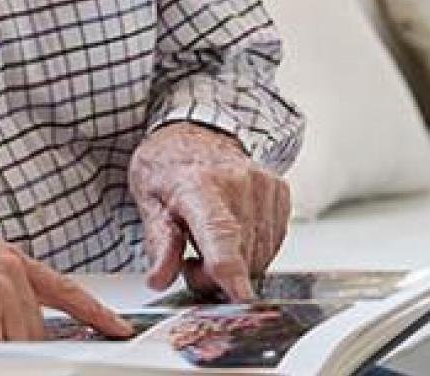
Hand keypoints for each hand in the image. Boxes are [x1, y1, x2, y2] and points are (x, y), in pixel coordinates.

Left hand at [129, 123, 290, 300]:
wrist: (197, 132)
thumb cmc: (169, 165)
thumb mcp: (148, 200)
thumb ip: (158, 243)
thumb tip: (160, 278)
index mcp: (198, 184)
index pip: (218, 233)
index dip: (229, 269)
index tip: (240, 296)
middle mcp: (238, 182)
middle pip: (240, 256)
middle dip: (214, 275)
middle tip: (189, 260)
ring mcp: (264, 186)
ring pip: (260, 256)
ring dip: (235, 264)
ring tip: (208, 242)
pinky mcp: (281, 192)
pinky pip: (272, 243)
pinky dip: (252, 250)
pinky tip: (232, 232)